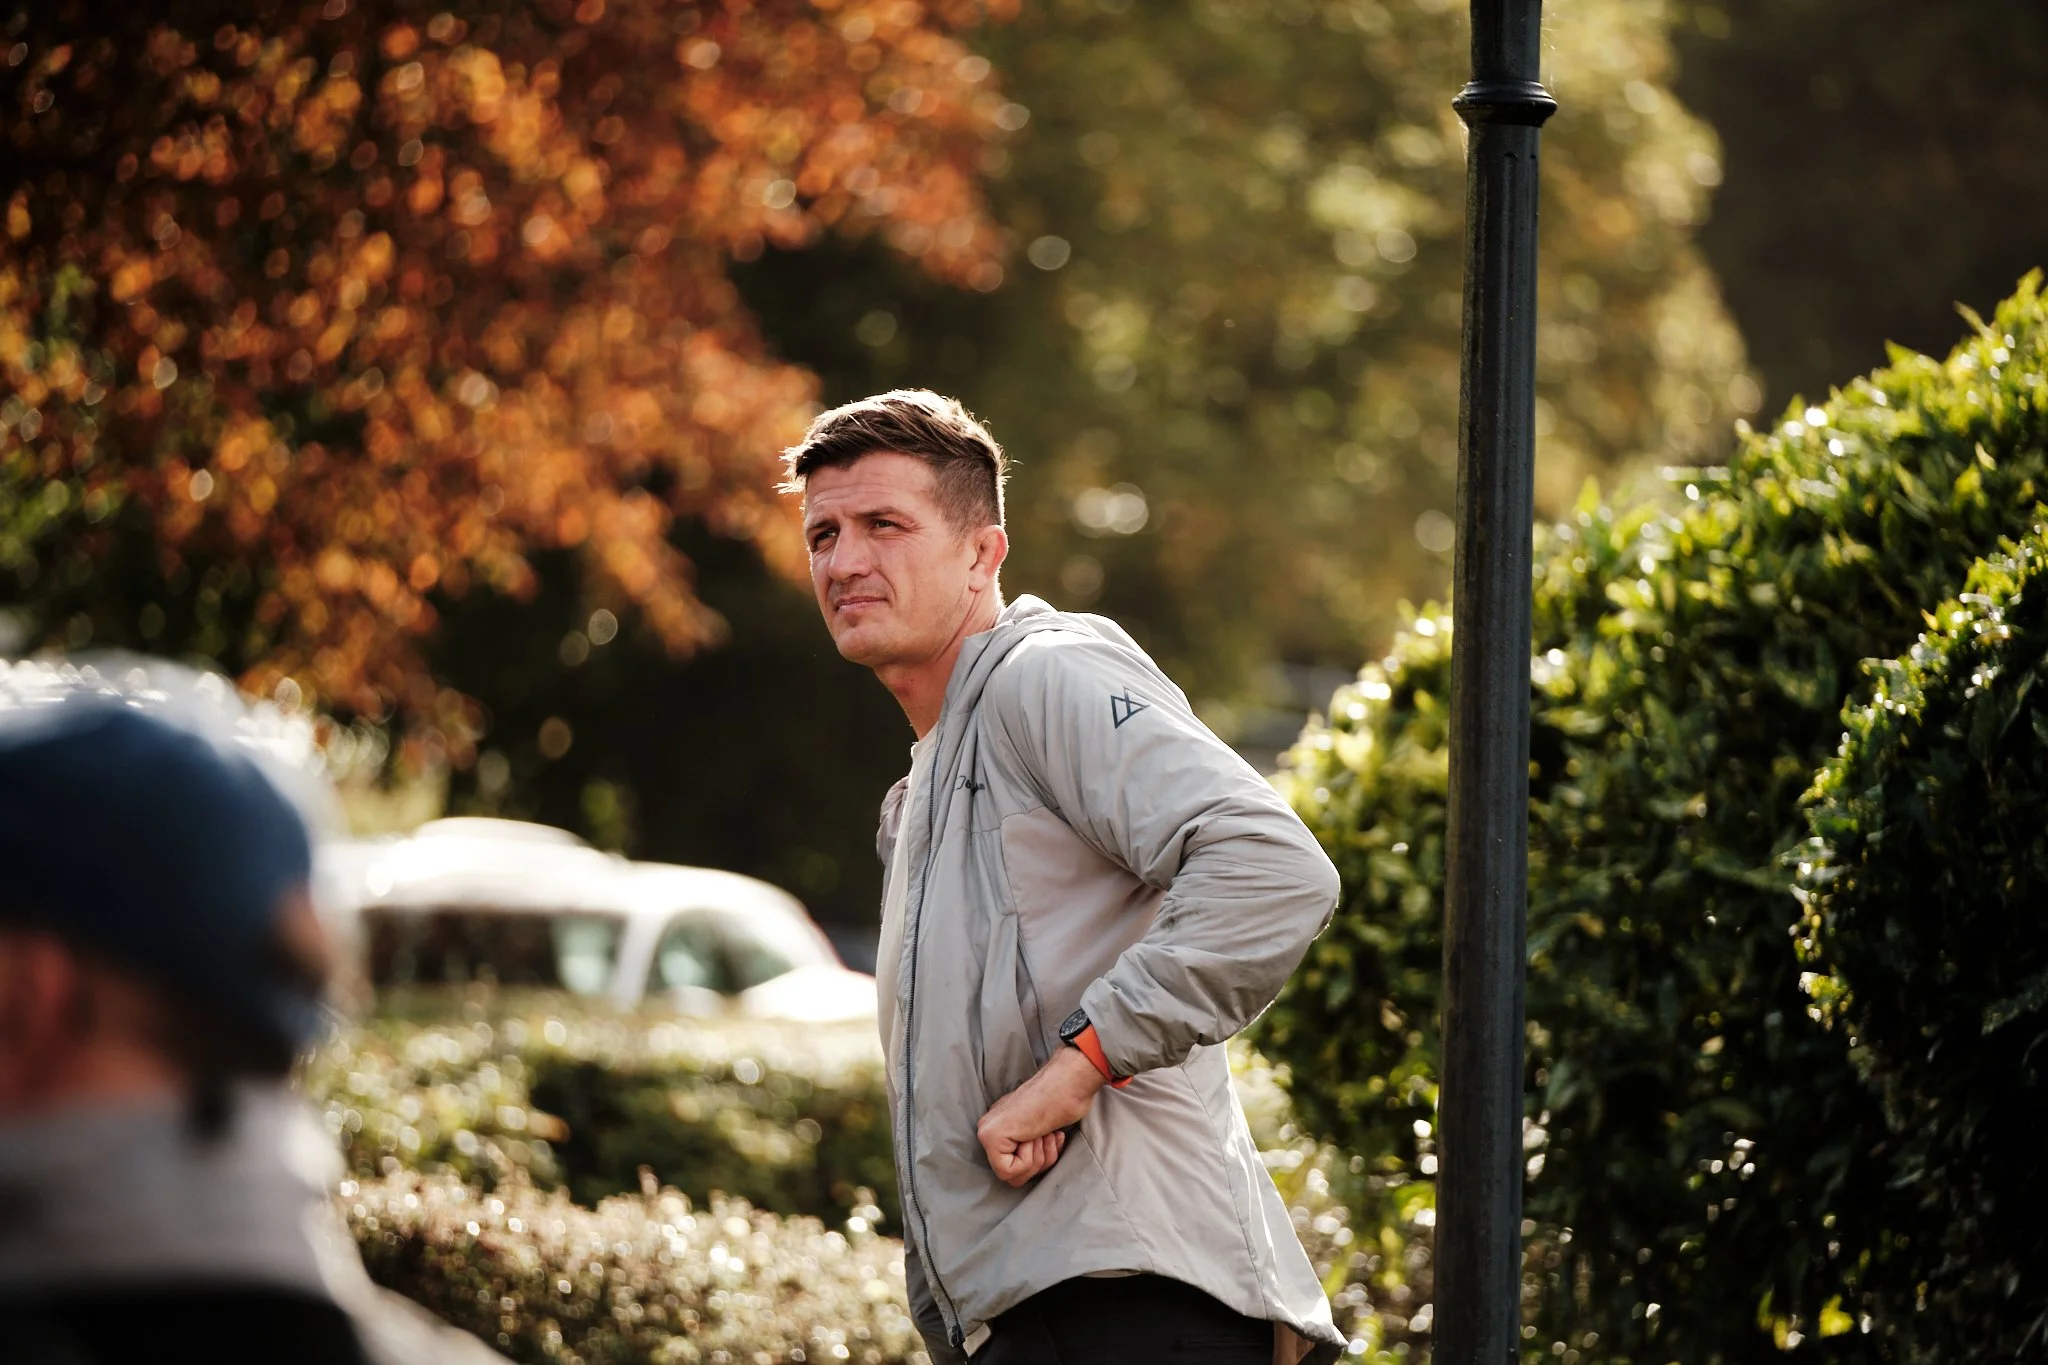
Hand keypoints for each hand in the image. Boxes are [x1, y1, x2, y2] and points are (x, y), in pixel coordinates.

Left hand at [976, 1045, 1106, 1186]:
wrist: (1067, 1081)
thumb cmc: (1063, 1100)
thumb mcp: (1042, 1128)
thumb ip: (1029, 1143)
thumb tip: (1026, 1164)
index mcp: (999, 1126)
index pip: (1016, 1168)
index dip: (1040, 1160)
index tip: (1050, 1137)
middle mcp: (988, 1128)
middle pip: (1015, 1176)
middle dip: (1040, 1162)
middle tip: (1048, 1136)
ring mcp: (987, 1132)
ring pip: (1013, 1177)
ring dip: (1038, 1158)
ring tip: (1045, 1133)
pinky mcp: (991, 1136)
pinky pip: (1010, 1171)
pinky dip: (1031, 1158)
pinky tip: (1037, 1134)